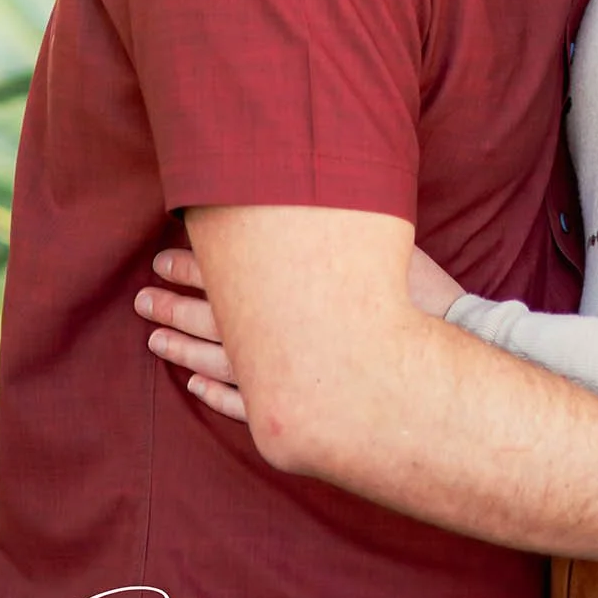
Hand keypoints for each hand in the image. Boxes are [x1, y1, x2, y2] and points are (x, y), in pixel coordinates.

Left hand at [135, 239, 467, 419]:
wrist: (456, 354)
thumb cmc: (420, 297)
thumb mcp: (382, 244)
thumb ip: (342, 226)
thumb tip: (318, 185)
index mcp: (294, 293)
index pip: (226, 276)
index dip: (192, 267)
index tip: (162, 259)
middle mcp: (281, 341)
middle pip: (212, 320)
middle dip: (174, 307)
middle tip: (142, 299)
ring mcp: (287, 382)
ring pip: (220, 364)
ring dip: (184, 349)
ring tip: (154, 341)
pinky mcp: (299, 411)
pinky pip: (245, 406)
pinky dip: (218, 395)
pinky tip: (195, 387)